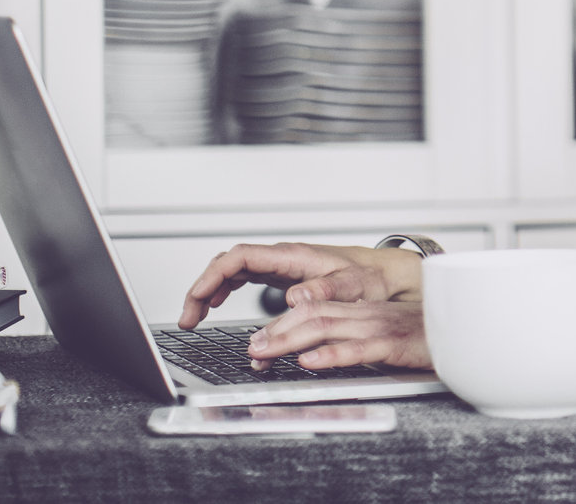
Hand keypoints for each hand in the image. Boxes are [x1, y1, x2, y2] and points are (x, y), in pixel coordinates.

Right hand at [178, 241, 422, 329]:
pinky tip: (217, 305)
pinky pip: (245, 277)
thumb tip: (294, 297)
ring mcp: (282, 265)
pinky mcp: (284, 275)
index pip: (240, 257)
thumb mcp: (354, 286)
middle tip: (188, 319)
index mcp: (293, 257)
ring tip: (194, 318)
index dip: (212, 276)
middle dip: (202, 288)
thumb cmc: (373, 277)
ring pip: (233, 270)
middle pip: (228, 263)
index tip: (196, 300)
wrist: (388, 273)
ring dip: (210, 291)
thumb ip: (326, 290)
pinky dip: (225, 290)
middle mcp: (283, 257)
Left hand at [245, 299, 430, 372]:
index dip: (281, 323)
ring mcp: (379, 327)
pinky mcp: (395, 345)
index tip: (257, 342)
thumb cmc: (424, 337)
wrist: (466, 334)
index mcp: (362, 309)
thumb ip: (352, 337)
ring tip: (266, 354)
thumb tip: (313, 352)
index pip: (313, 307)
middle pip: (313, 313)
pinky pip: (359, 348)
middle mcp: (366, 314)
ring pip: (327, 326)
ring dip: (291, 340)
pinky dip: (332, 354)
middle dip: (276, 331)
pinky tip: (312, 361)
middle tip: (251, 349)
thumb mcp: (382, 334)